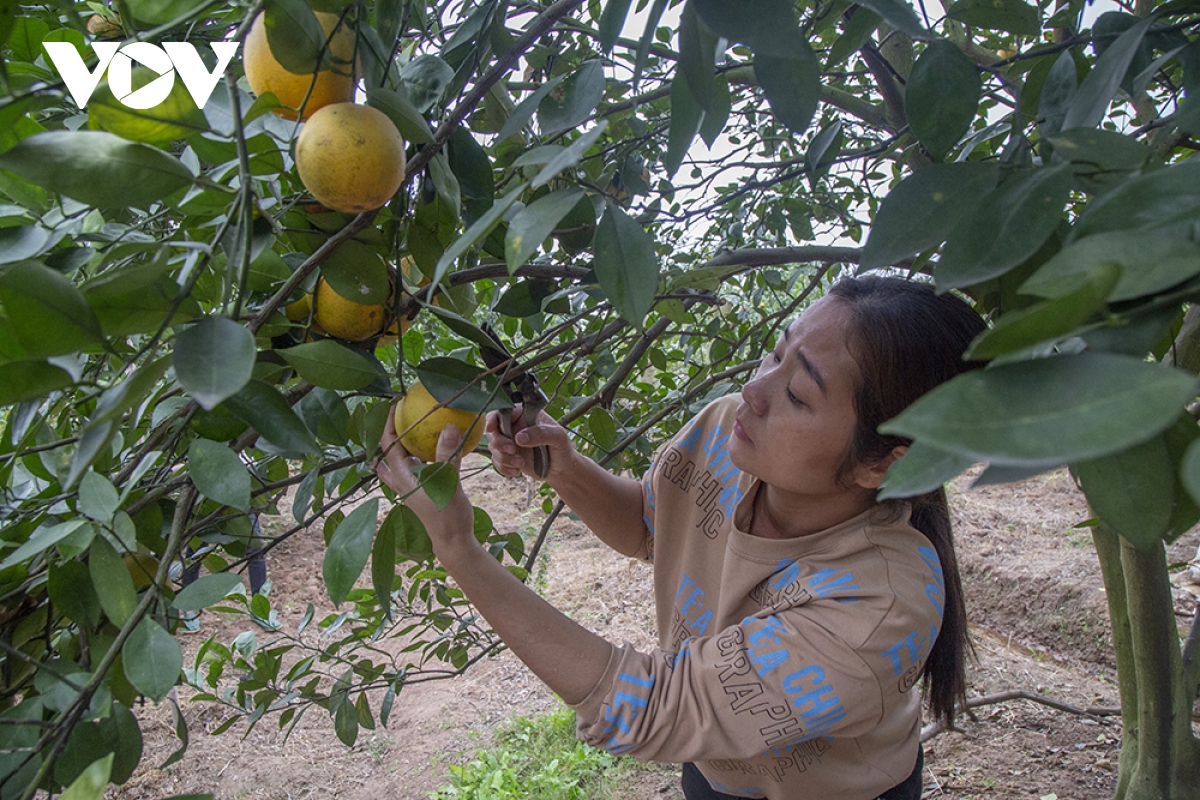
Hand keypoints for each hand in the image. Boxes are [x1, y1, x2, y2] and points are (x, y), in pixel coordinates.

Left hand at [375, 406, 474, 555]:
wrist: (453, 541)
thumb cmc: (447, 516)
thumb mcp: (448, 484)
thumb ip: (447, 456)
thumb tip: (449, 426)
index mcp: (402, 477)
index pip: (388, 444)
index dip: (388, 422)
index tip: (395, 403)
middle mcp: (402, 479)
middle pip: (388, 449)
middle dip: (390, 429)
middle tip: (400, 409)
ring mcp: (411, 484)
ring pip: (400, 457)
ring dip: (402, 440)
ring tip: (411, 422)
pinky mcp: (422, 487)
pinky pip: (417, 464)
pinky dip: (420, 451)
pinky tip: (433, 443)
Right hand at [485, 405, 576, 480]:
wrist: (561, 469)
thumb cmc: (562, 448)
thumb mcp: (558, 437)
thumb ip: (540, 433)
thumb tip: (519, 437)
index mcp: (525, 415)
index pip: (503, 410)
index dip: (493, 418)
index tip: (492, 429)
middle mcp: (515, 426)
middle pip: (493, 430)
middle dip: (499, 442)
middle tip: (513, 450)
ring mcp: (510, 441)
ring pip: (493, 447)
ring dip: (504, 458)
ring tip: (520, 464)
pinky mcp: (508, 456)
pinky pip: (496, 461)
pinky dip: (503, 468)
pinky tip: (517, 470)